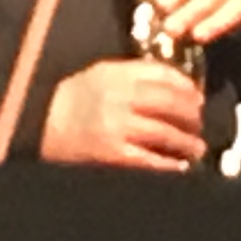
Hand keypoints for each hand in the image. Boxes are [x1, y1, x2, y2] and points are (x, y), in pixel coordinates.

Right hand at [39, 58, 208, 169]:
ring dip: (187, 142)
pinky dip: (169, 164)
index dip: (186, 87)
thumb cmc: (72, 102)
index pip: (162, 75)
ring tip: (195, 148)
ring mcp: (116, 126)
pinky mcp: (113, 154)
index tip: (196, 96)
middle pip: (170, 103)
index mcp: (115, 74)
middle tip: (199, 123)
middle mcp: (117, 97)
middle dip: (192, 115)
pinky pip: (150, 160)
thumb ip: (135, 75)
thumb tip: (179, 86)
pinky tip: (179, 167)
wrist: (40, 127)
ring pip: (165, 133)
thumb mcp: (100, 75)